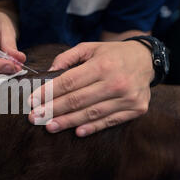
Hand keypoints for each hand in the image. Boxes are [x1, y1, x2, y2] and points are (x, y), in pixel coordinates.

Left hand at [29, 41, 154, 136]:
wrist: (147, 60)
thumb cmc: (112, 54)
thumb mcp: (90, 48)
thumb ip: (67, 57)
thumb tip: (49, 71)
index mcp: (102, 65)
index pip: (69, 82)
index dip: (48, 93)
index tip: (32, 101)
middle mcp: (116, 82)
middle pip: (77, 100)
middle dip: (52, 110)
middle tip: (35, 117)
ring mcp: (127, 97)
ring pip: (91, 113)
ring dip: (68, 122)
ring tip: (49, 126)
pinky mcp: (136, 109)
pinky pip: (110, 121)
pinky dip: (93, 127)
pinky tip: (77, 131)